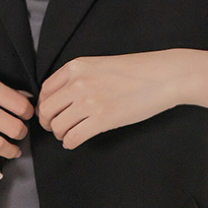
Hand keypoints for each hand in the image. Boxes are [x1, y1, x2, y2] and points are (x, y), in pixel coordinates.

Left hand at [36, 50, 182, 148]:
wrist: (163, 76)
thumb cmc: (136, 71)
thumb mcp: (100, 65)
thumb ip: (79, 77)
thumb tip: (61, 98)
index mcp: (76, 66)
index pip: (45, 90)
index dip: (44, 105)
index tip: (50, 113)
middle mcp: (78, 82)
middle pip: (46, 110)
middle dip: (48, 122)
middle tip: (55, 128)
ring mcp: (89, 101)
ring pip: (58, 126)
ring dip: (59, 134)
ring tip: (67, 135)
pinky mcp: (103, 119)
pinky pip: (73, 137)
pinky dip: (70, 143)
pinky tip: (74, 142)